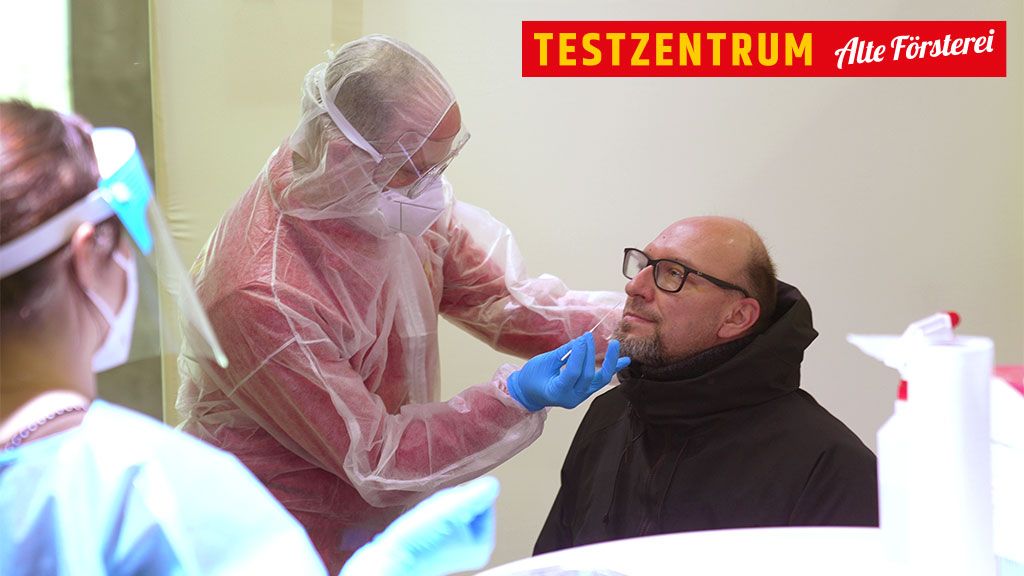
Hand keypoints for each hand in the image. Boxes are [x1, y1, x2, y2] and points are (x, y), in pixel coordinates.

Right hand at [340, 477, 499, 575]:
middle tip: (433, 516)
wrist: (389, 558)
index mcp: (484, 544)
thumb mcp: (451, 508)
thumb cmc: (418, 538)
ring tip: (425, 521)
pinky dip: (429, 515)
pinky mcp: (440, 544)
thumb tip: (493, 485)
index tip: (447, 510)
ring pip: (453, 508)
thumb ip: (475, 495)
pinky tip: (420, 526)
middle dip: (450, 502)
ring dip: (438, 507)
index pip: (484, 499)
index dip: (463, 495)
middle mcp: (473, 548)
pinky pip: (440, 516)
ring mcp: (456, 548)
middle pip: (469, 503)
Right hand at [507, 332, 630, 411]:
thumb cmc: (531, 378)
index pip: (573, 373)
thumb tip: (581, 341)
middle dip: (589, 354)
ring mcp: (581, 396)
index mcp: (557, 393)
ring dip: (609, 362)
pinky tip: (625, 360)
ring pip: (600, 380)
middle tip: (588, 336)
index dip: (579, 355)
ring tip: (615, 345)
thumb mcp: (544, 363)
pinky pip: (601, 380)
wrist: (528, 393)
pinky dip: (612, 369)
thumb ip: (564, 353)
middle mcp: (572, 398)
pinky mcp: (585, 392)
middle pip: (587, 375)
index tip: (583, 338)